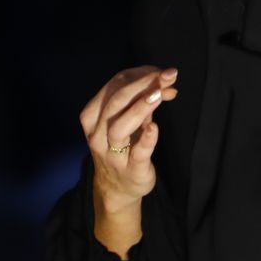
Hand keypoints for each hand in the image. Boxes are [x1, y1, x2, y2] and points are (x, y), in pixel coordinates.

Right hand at [80, 66, 176, 251]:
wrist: (118, 188)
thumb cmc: (124, 146)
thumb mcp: (131, 119)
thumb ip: (145, 98)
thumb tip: (167, 79)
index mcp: (93, 116)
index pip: (113, 87)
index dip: (138, 75)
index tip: (161, 72)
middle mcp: (98, 134)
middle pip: (115, 103)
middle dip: (142, 85)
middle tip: (167, 75)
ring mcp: (113, 154)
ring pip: (120, 127)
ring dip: (140, 107)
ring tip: (159, 94)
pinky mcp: (131, 169)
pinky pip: (137, 153)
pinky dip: (146, 139)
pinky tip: (155, 128)